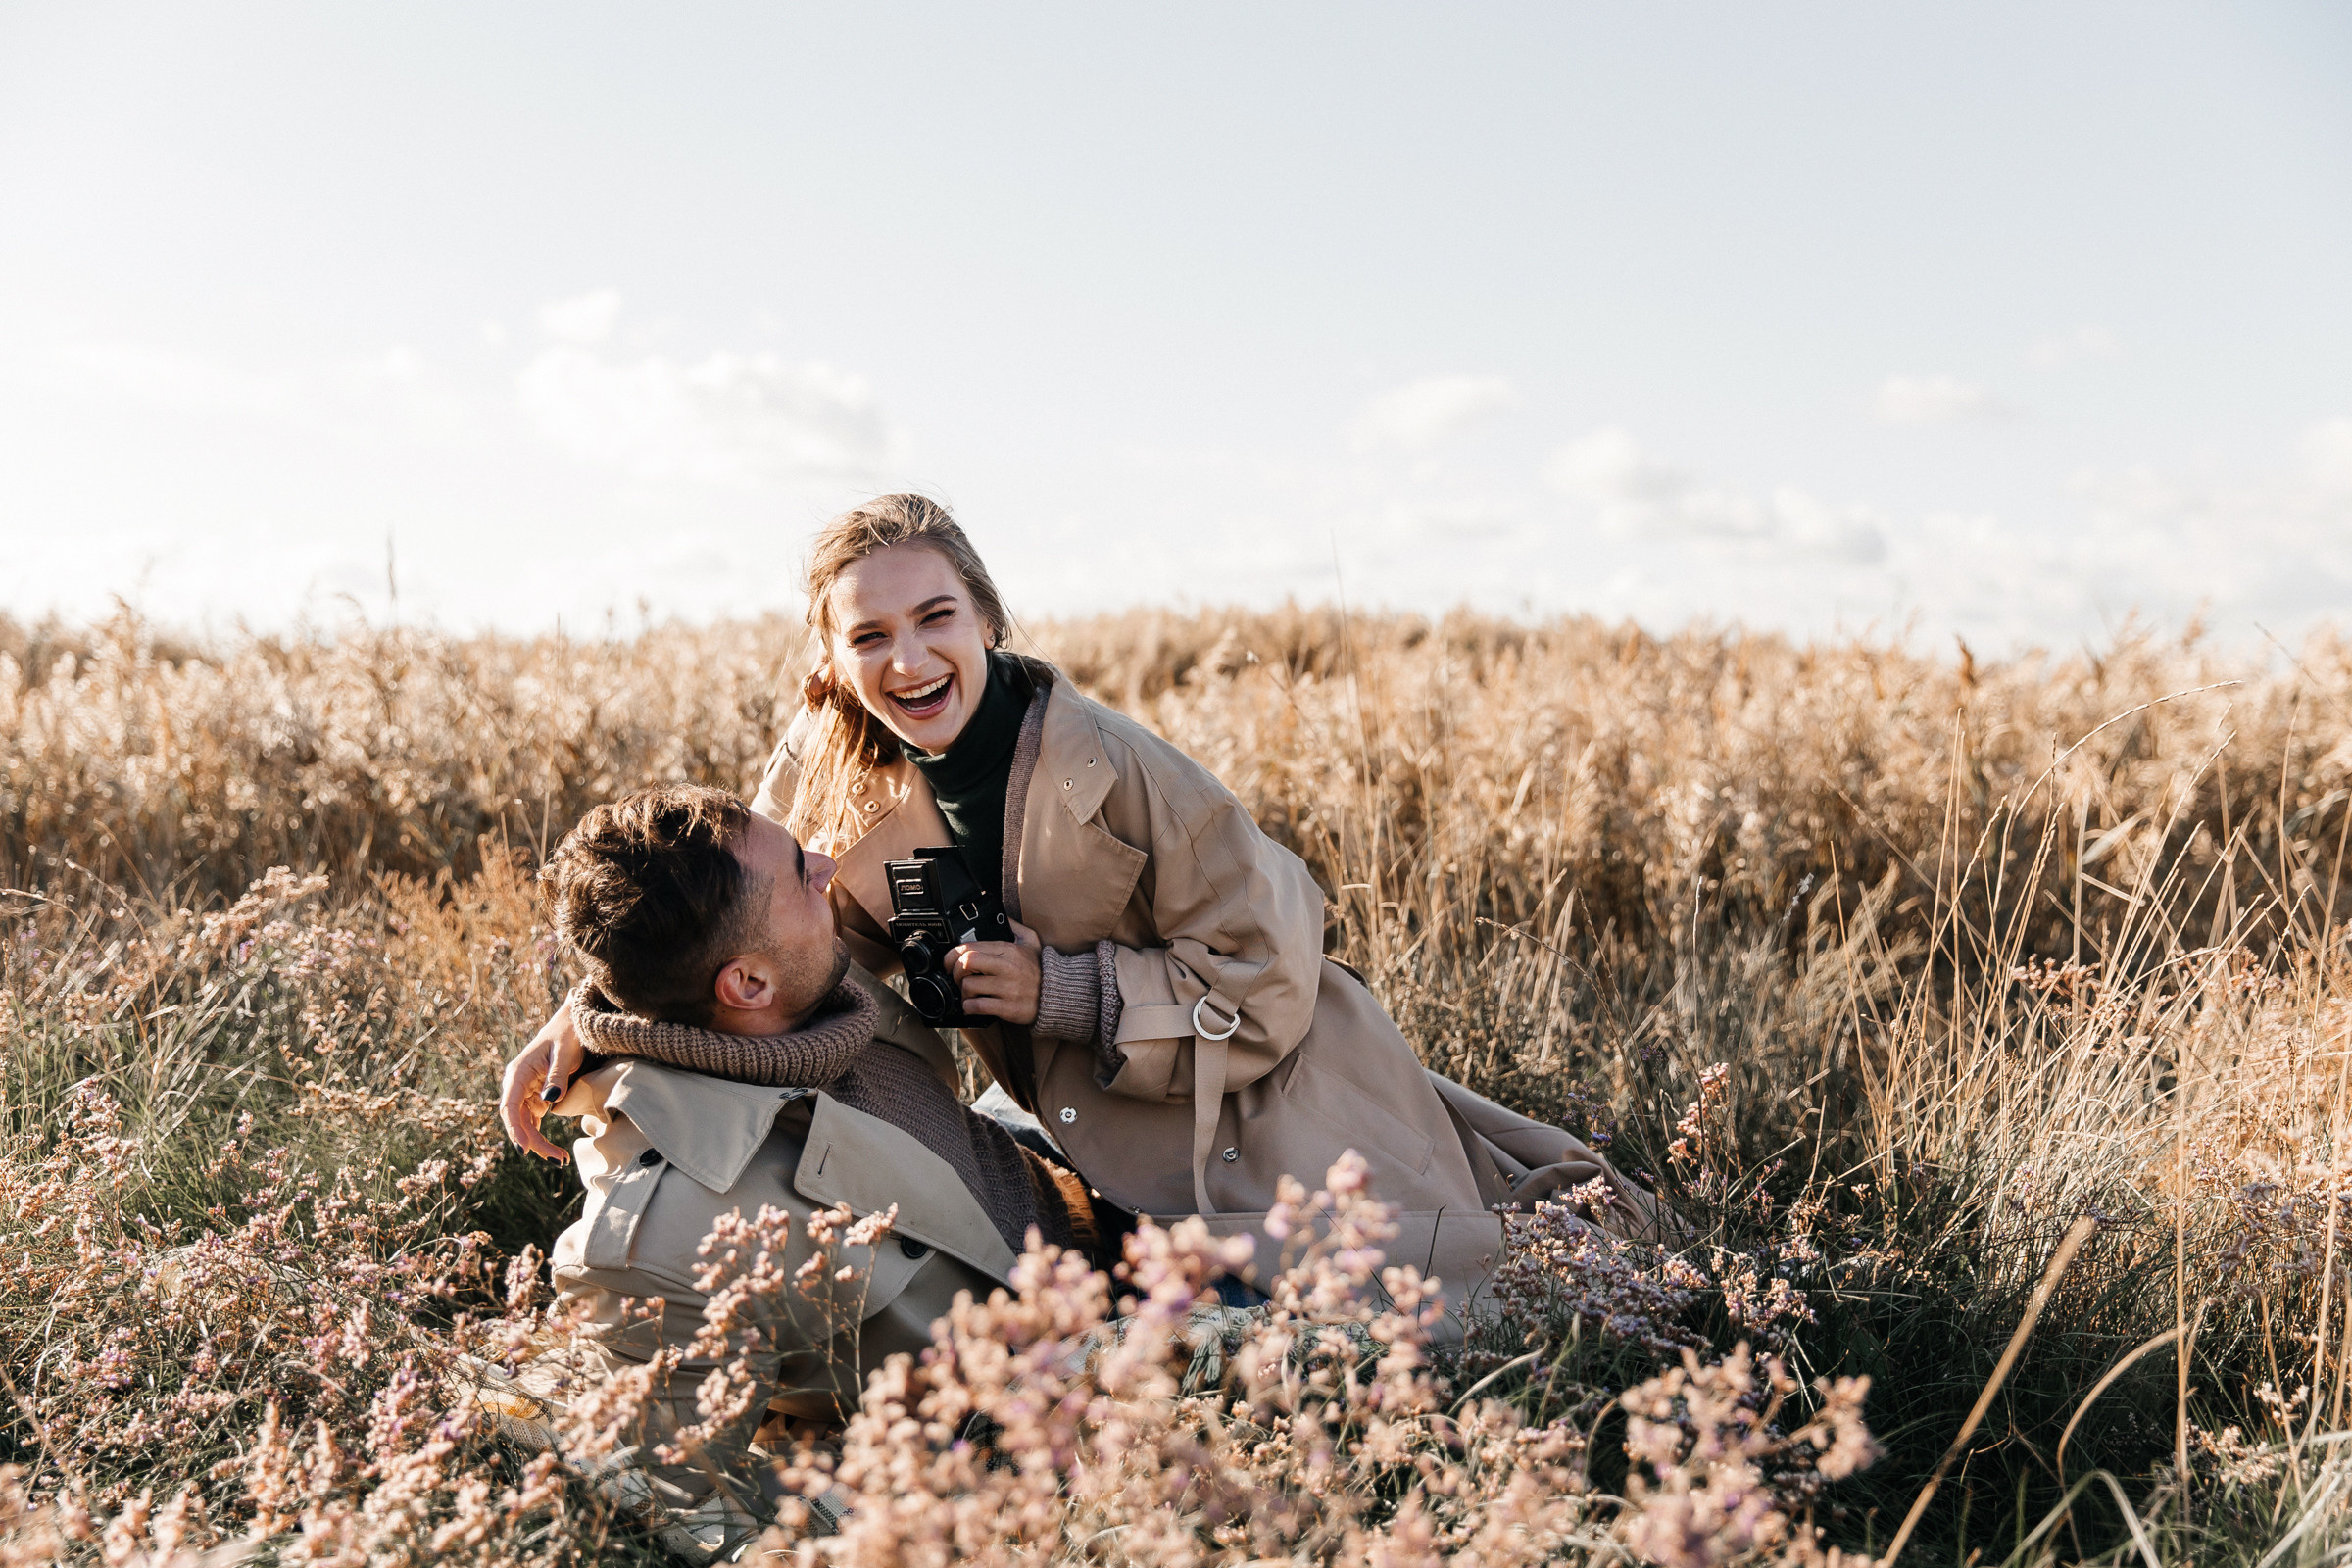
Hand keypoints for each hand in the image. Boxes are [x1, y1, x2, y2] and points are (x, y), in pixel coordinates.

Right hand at [498, 997, 585, 1162]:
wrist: (573, 1024)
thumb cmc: (568, 1035)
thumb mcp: (565, 1054)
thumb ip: (557, 1076)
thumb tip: (548, 1102)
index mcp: (518, 1073)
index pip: (509, 1107)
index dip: (514, 1129)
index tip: (524, 1149)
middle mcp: (517, 1085)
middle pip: (517, 1121)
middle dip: (533, 1142)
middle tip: (557, 1160)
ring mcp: (526, 1093)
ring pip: (525, 1125)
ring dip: (539, 1144)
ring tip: (561, 1159)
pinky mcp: (536, 1098)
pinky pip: (533, 1122)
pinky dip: (542, 1137)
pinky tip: (557, 1152)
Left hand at [948, 918, 1041, 1026]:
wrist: (1059, 995)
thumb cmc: (1042, 970)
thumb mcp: (1033, 942)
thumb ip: (1016, 927)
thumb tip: (1004, 917)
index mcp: (1008, 950)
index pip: (971, 947)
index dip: (952, 955)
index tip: (949, 963)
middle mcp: (1007, 967)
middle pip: (967, 963)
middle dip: (955, 971)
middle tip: (955, 978)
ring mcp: (1007, 988)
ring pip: (969, 986)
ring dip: (963, 992)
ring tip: (967, 993)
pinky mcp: (1008, 1007)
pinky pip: (978, 1006)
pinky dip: (969, 1007)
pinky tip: (973, 1006)